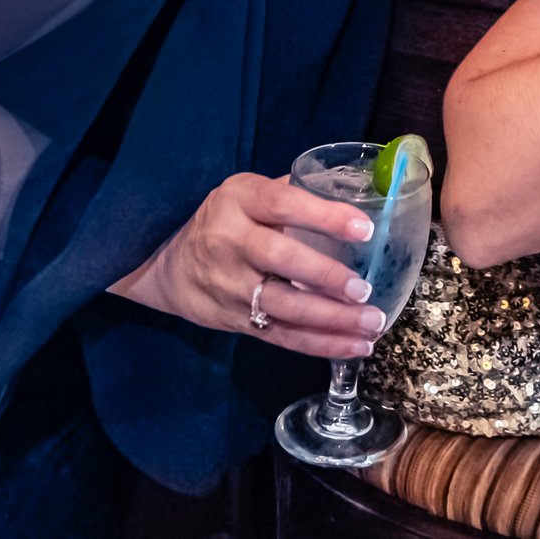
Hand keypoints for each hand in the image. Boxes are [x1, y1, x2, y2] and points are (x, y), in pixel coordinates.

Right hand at [112, 172, 387, 359]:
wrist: (169, 264)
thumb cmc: (225, 220)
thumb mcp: (247, 194)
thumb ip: (292, 194)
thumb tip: (356, 195)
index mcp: (240, 201)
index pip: (283, 205)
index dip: (324, 216)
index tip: (364, 229)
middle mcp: (231, 242)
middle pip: (281, 259)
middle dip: (326, 277)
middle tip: (364, 290)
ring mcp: (231, 285)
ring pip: (283, 306)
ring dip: (331, 320)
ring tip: (371, 324)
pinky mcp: (236, 320)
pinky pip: (281, 336)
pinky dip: (320, 344)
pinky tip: (354, 346)